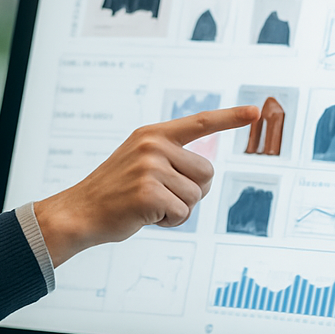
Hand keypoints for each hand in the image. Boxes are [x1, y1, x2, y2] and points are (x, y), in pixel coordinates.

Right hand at [34, 105, 257, 264]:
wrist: (80, 211)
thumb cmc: (115, 192)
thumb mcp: (140, 162)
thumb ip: (170, 158)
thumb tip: (205, 176)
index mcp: (153, 135)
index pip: (200, 122)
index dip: (230, 117)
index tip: (254, 111)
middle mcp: (153, 146)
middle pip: (206, 173)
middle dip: (191, 192)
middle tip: (161, 197)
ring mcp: (150, 168)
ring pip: (195, 196)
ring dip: (178, 210)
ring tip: (149, 206)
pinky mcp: (148, 193)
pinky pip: (182, 214)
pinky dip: (168, 222)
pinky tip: (145, 216)